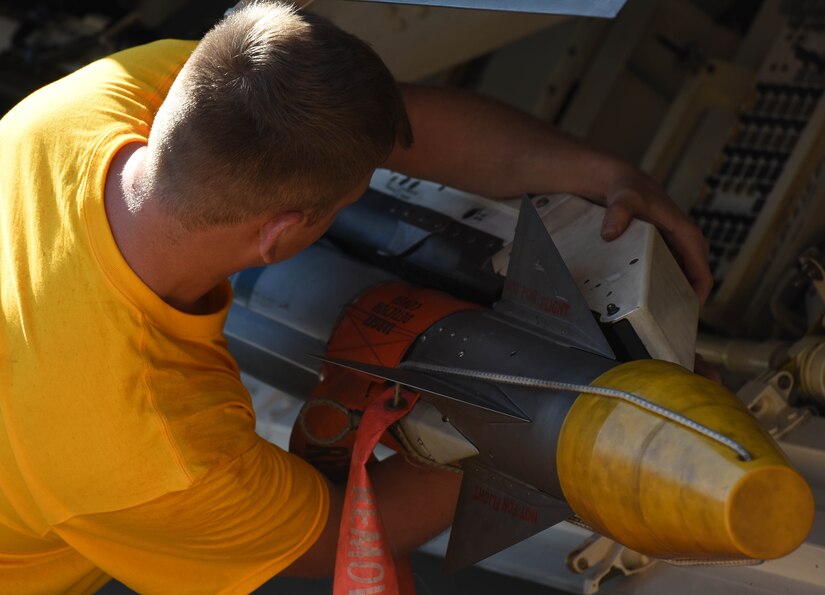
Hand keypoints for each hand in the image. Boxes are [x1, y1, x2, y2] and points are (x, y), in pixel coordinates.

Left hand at [596, 165, 711, 305]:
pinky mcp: (655, 248)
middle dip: (683, 300)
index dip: (698, 296)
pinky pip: (662, 271)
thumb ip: (619, 211)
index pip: (701, 272)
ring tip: (654, 319)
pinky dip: (655, 285)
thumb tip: (611, 232)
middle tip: (667, 324)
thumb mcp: (624, 197)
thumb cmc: (624, 186)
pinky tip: (638, 301)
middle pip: (691, 278)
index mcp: (685, 234)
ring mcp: (668, 246)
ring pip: (676, 277)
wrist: (612, 179)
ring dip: (669, 294)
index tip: (686, 316)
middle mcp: (681, 242)